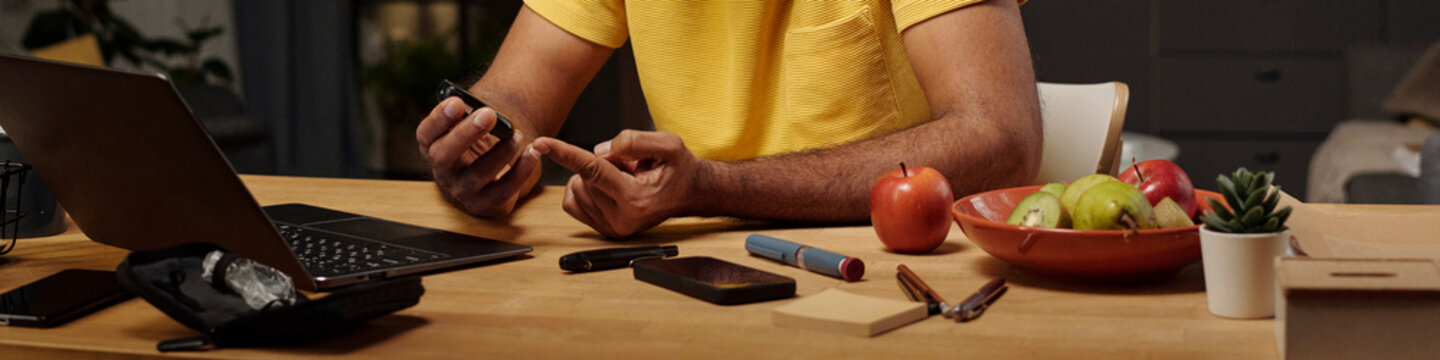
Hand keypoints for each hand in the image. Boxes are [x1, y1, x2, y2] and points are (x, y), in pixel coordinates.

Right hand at [416, 97, 540, 216]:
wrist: (491, 174)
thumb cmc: (478, 143)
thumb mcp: (469, 126)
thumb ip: (469, 115)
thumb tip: (479, 103)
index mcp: (433, 146)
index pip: (426, 134)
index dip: (438, 119)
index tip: (457, 102)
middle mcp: (442, 171)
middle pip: (443, 155)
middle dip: (466, 134)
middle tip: (489, 114)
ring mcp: (462, 190)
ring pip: (477, 174)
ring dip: (500, 152)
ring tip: (517, 135)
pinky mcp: (485, 204)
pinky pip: (504, 190)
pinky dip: (521, 170)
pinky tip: (533, 152)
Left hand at [531, 130, 706, 237]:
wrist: (688, 194)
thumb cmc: (679, 169)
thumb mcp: (668, 144)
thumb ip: (633, 142)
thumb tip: (598, 152)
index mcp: (636, 199)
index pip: (592, 170)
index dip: (565, 153)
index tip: (541, 143)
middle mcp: (620, 219)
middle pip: (584, 176)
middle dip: (602, 163)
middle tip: (632, 168)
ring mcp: (610, 228)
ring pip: (576, 187)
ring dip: (594, 176)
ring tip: (626, 179)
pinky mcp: (601, 230)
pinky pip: (571, 201)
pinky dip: (584, 187)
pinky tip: (608, 188)